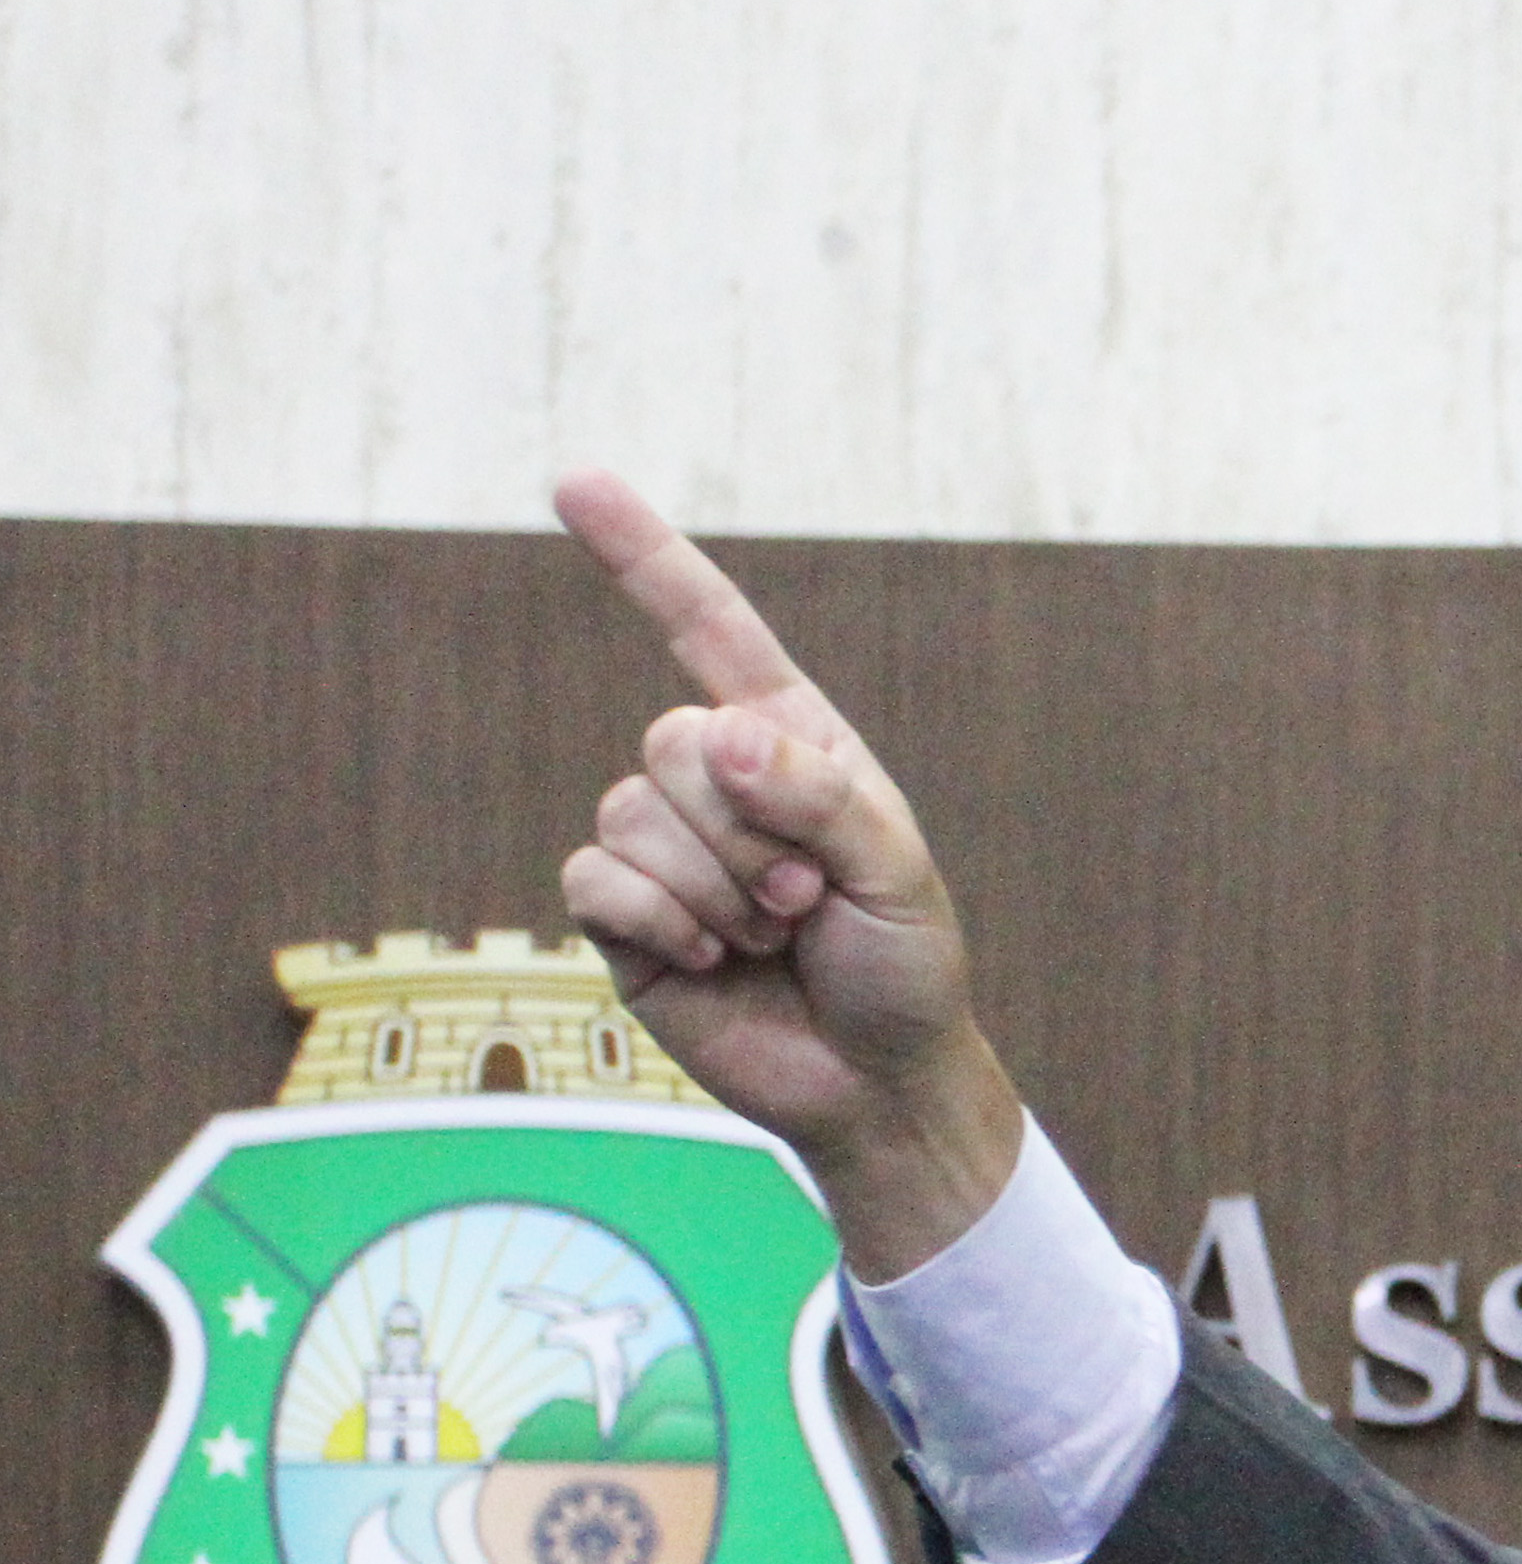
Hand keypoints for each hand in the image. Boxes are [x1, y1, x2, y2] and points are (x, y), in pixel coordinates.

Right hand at [550, 470, 1022, 1278]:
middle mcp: (716, 781)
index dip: (643, 556)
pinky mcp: (622, 918)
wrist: (876, 1081)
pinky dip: (664, 923)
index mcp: (791, 741)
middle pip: (671, 741)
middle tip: (808, 900)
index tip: (574, 483)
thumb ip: (821, 795)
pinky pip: (596, 880)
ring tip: (774, 936)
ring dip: (719, 890)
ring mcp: (662, 848)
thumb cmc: (904, 967)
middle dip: (750, 832)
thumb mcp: (898, 872)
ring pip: (632, 813)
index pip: (707, 629)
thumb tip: (721, 736)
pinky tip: (713, 961)